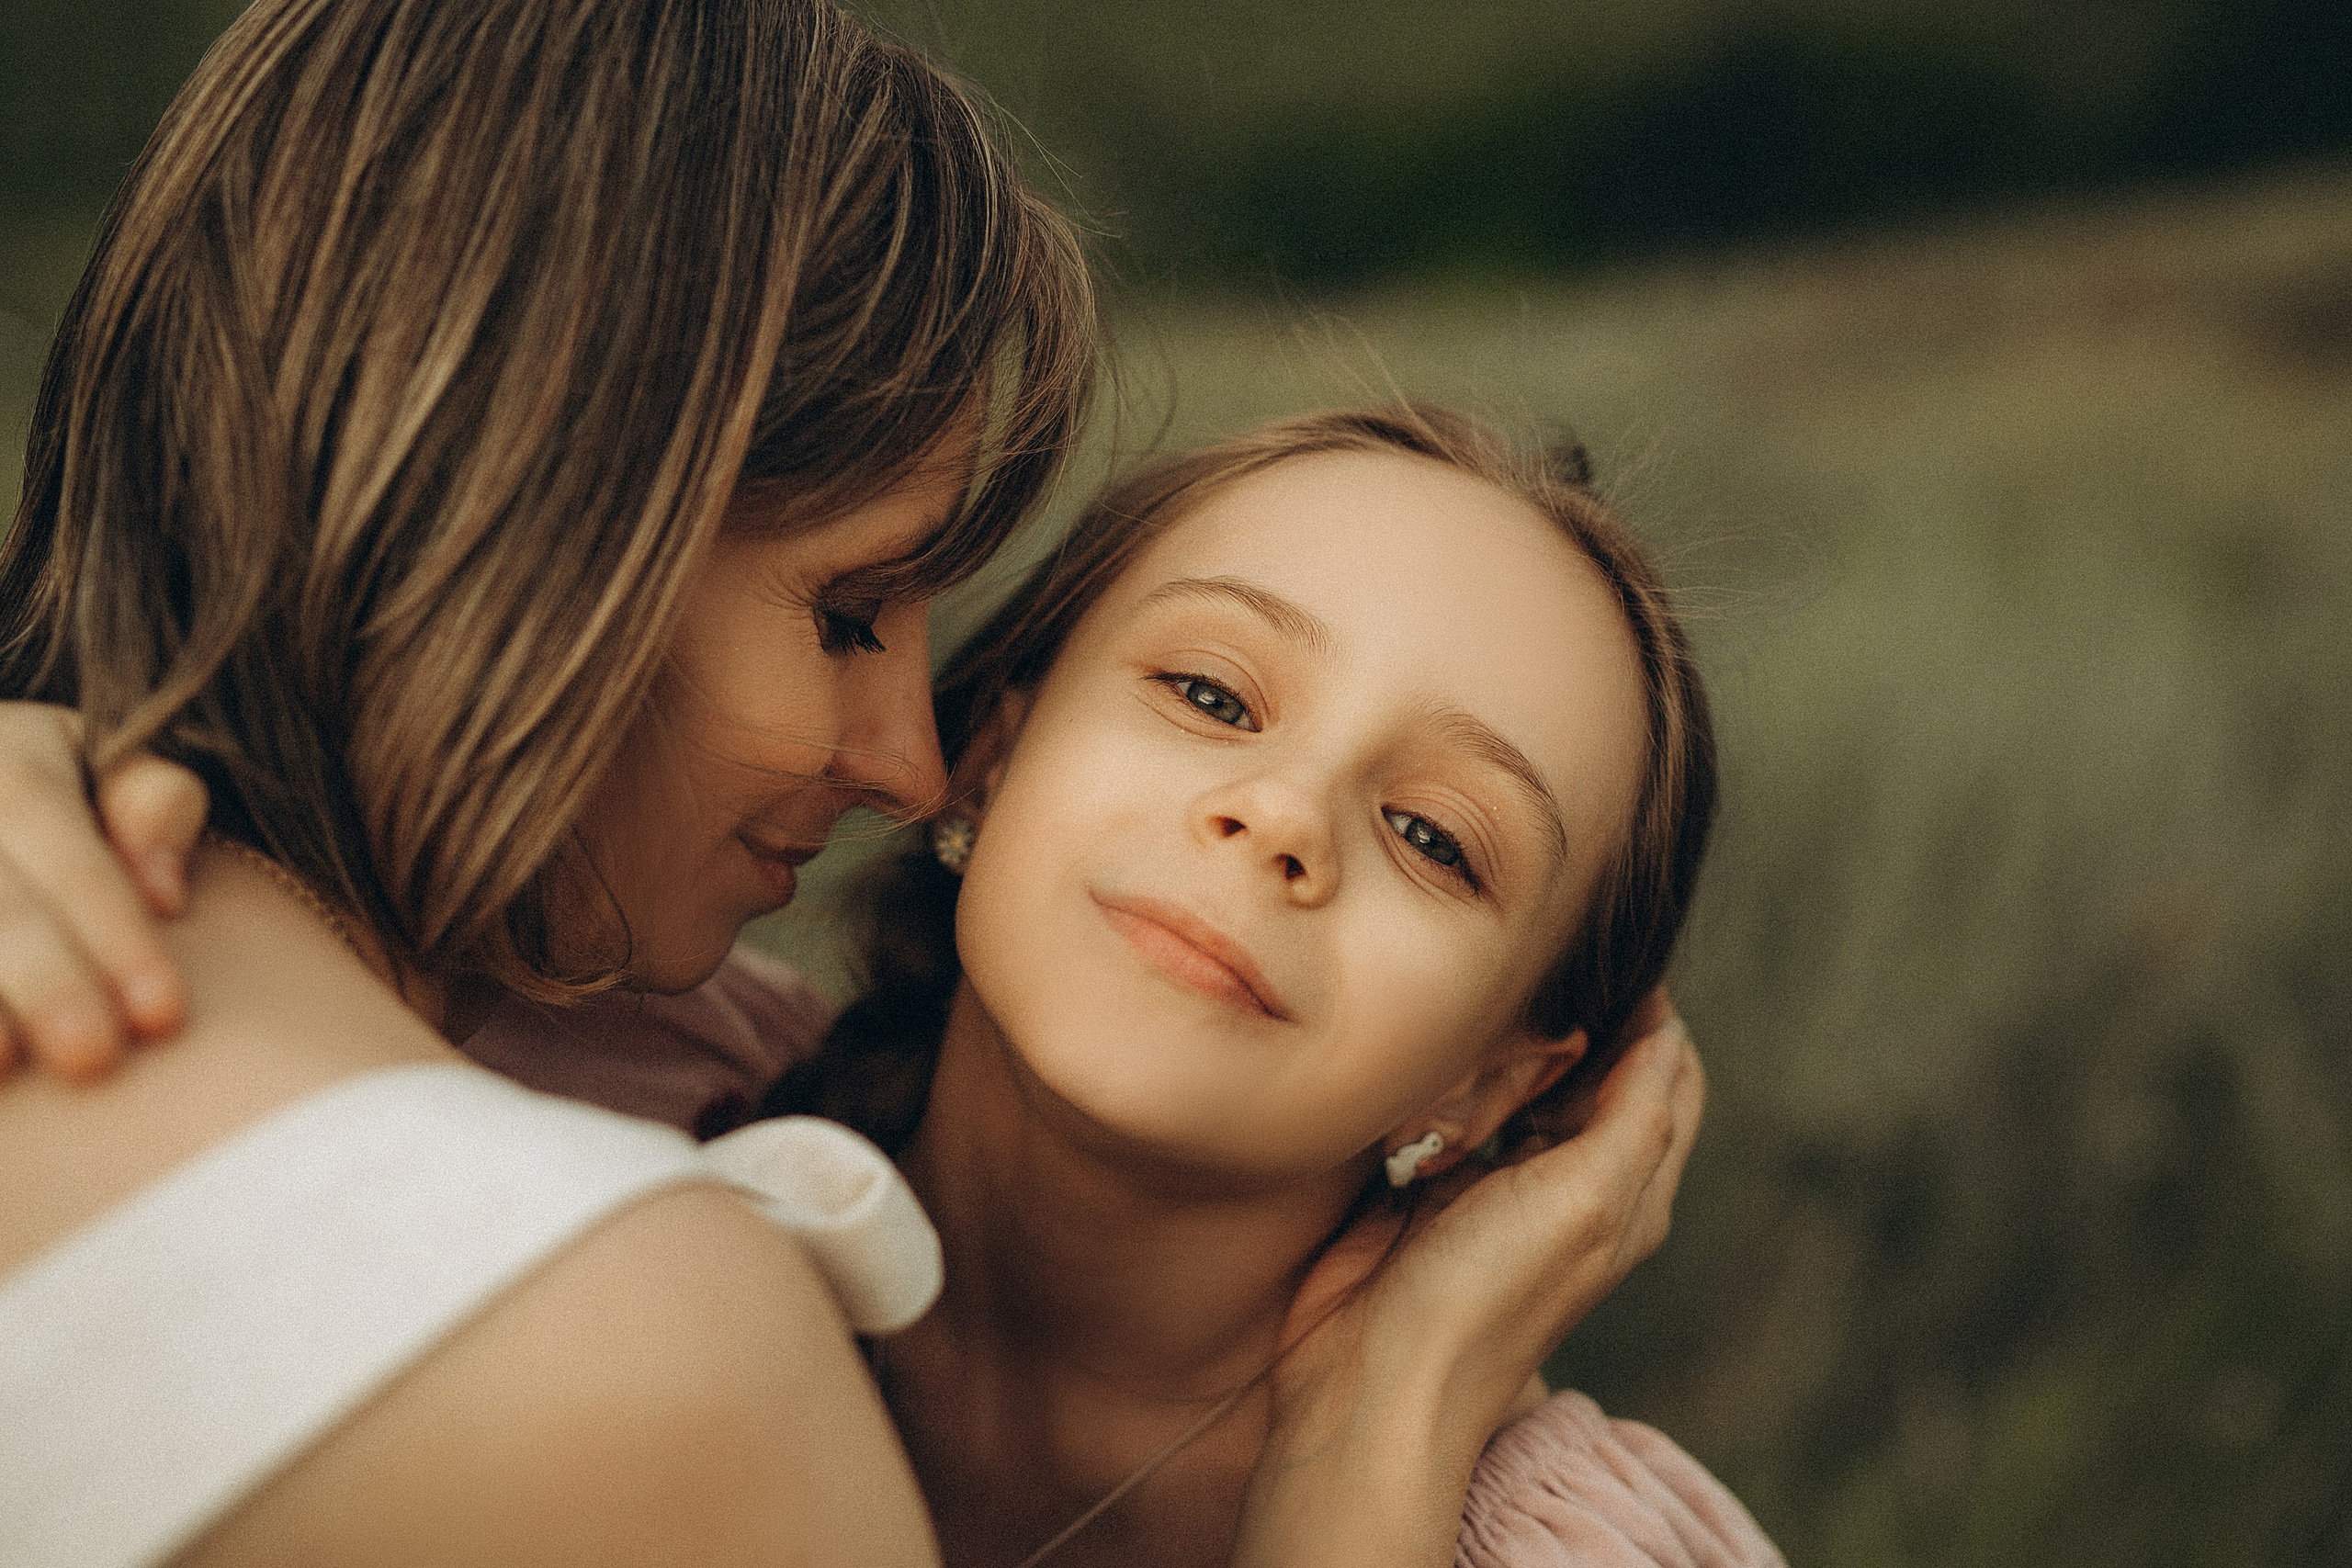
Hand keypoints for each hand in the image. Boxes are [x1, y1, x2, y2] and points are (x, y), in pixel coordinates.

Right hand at [0, 703, 208, 1080]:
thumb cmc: (73, 803)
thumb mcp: (113, 774)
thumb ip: (155, 804)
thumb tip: (165, 893)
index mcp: (8, 752)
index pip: (56, 834)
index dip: (110, 923)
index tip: (164, 1012)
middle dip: (43, 975)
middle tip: (94, 1056)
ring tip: (5, 1067)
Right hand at [1233, 993, 1702, 1566]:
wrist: (1371, 1378)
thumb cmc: (1485, 1296)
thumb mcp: (1587, 1198)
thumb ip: (1636, 1113)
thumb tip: (1669, 1033)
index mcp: (1629, 1188)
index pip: (1666, 1075)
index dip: (1649, 1012)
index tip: (1605, 957)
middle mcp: (1570, 1183)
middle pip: (1591, 1068)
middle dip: (1564, 1022)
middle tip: (1525, 992)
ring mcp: (1497, 1185)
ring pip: (1516, 1081)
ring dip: (1498, 1053)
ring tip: (1476, 1032)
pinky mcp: (1429, 1188)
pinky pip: (1449, 1109)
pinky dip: (1443, 1084)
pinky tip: (1427, 1070)